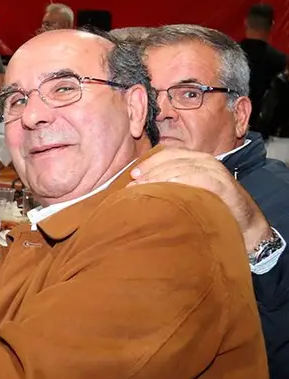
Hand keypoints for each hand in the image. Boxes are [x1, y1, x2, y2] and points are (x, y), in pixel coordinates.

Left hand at [130, 148, 270, 250]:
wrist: (244, 224)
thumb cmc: (211, 208)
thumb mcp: (188, 193)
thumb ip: (170, 186)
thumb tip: (139, 189)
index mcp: (195, 160)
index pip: (168, 154)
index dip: (149, 163)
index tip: (133, 175)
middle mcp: (206, 162)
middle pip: (173, 160)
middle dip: (151, 171)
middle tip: (134, 185)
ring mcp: (216, 172)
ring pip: (184, 167)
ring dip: (162, 176)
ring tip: (145, 188)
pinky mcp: (225, 185)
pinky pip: (201, 178)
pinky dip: (184, 181)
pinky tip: (170, 189)